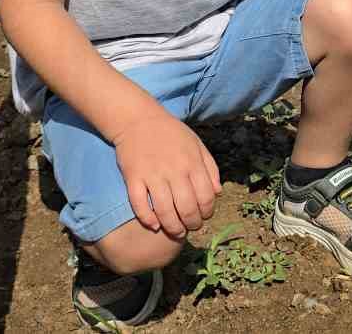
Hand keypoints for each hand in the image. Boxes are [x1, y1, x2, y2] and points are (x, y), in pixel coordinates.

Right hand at [112, 109, 221, 236]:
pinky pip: (140, 204)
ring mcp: (153, 175)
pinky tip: (154, 226)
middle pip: (187, 208)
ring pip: (164, 211)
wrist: (138, 119)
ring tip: (176, 232)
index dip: (207, 212)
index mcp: (193, 163)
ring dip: (172, 227)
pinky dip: (147, 219)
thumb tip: (218, 193)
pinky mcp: (133, 177)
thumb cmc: (171, 133)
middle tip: (190, 228)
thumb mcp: (197, 145)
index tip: (204, 217)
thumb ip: (211, 168)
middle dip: (192, 224)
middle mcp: (174, 171)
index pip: (205, 197)